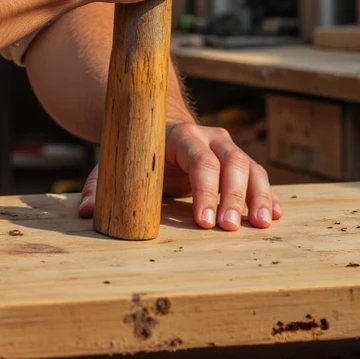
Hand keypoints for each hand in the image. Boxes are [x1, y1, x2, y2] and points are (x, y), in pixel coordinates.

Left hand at [78, 123, 281, 230]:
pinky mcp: (240, 162)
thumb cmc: (138, 154)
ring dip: (258, 196)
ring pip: (251, 168)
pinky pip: (259, 176)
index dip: (204, 190)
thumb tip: (86, 212)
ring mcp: (227, 147)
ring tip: (260, 225)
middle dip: (233, 196)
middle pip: (231, 163)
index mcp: (179, 135)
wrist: (159, 129)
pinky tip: (273, 214)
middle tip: (231, 229)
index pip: (199, 159)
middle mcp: (209, 137)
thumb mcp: (116, 166)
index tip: (205, 222)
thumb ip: (101, 187)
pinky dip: (268, 195)